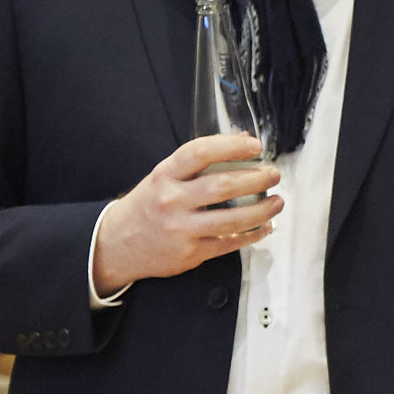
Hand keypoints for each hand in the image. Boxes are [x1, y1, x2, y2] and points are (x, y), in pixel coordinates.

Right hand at [90, 135, 281, 290]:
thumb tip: (241, 140)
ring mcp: (181, 229)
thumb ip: (197, 162)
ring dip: (262, 210)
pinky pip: (230, 244)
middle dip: (256, 179)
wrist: (116, 245)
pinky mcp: (190, 253)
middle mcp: (172, 201)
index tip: (255, 146)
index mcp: (164, 176)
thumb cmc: (147, 206)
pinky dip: (253, 234)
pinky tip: (265, 226)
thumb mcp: (164, 177)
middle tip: (273, 175)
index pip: (199, 153)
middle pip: (222, 186)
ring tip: (277, 202)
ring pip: (232, 219)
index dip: (231, 146)